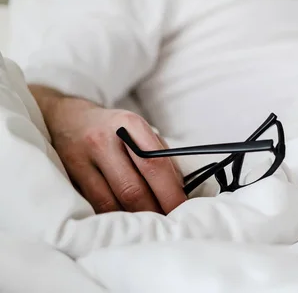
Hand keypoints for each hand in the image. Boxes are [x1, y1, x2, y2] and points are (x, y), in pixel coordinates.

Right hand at [30, 86, 185, 213]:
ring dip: (134, 220)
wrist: (68, 118)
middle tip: (168, 224)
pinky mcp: (68, 177)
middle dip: (154, 211)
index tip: (182, 209)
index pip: (154, 164)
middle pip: (133, 189)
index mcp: (130, 124)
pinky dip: (114, 218)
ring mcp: (81, 159)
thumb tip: (180, 190)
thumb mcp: (140, 130)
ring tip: (149, 226)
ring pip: (111, 203)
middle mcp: (103, 140)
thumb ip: (160, 156)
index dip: (170, 192)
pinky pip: (94, 206)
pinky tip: (126, 222)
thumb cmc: (114, 129)